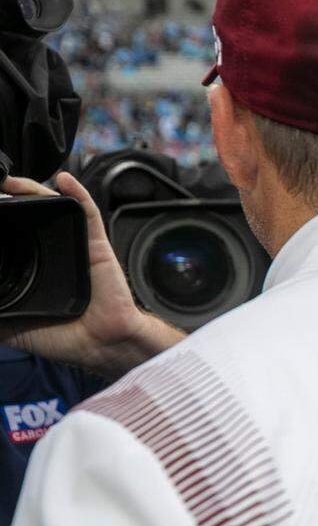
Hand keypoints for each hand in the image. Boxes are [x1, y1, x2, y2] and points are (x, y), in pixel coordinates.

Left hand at [0, 173, 184, 378]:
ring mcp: (76, 246)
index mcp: (36, 269)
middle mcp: (56, 253)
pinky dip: (78, 193)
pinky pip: (88, 213)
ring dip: (34, 189)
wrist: (100, 345)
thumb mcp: (13, 328)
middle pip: (32, 216)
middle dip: (11, 199)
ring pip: (55, 208)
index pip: (13, 237)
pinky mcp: (96, 244)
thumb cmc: (64, 337)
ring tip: (11, 182)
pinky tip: (64, 180)